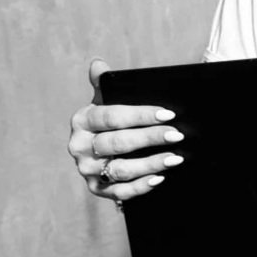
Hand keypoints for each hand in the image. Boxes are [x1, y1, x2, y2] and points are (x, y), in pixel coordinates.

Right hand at [67, 59, 185, 202]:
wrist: (99, 151)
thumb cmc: (107, 121)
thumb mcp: (104, 102)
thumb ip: (104, 84)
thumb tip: (98, 64)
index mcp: (81, 121)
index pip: (112, 116)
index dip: (141, 115)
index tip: (167, 114)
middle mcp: (79, 146)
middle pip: (117, 143)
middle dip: (150, 138)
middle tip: (177, 135)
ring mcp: (87, 170)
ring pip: (121, 169)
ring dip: (150, 164)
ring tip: (175, 158)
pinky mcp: (96, 188)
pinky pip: (120, 192)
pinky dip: (141, 186)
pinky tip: (160, 178)